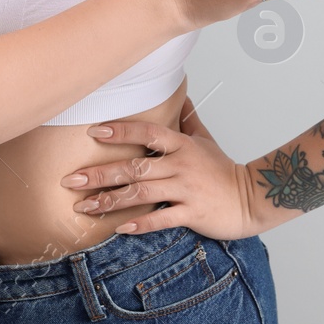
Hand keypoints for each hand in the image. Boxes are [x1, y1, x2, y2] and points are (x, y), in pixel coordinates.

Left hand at [61, 95, 263, 240]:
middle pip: (135, 167)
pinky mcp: (192, 214)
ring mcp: (186, 190)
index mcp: (182, 145)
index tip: (95, 132)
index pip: (148, 133)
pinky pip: (161, 219)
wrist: (251, 198)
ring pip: (142, 193)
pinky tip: (119, 228)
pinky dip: (140, 223)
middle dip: (100, 174)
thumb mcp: (205, 139)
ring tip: (85, 206)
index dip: (121, 131)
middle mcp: (181, 165)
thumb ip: (187, 119)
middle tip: (72, 180)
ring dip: (110, 200)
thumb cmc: (223, 170)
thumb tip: (179, 95)